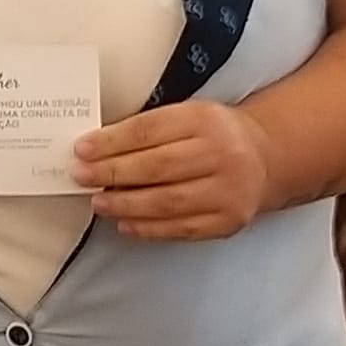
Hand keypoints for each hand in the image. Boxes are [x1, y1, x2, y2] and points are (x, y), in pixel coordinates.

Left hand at [72, 102, 273, 241]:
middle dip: (112, 173)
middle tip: (81, 177)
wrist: (264, 157)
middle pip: (157, 167)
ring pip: (168, 201)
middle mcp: (220, 154)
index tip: (81, 150)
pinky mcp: (228, 220)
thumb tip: (96, 150)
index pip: (149, 131)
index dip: (111, 142)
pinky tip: (124, 223)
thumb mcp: (186, 116)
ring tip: (98, 202)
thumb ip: (147, 130)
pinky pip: (182, 228)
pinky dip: (148, 228)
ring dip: (126, 204)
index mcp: (203, 120)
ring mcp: (228, 190)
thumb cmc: (212, 134)